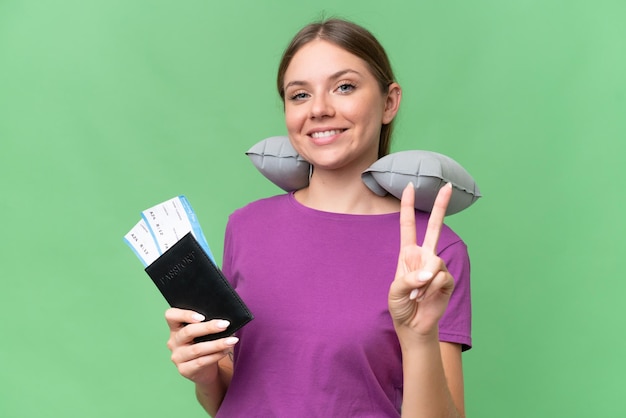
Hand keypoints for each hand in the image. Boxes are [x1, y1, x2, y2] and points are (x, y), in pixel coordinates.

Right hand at [165, 308, 237, 385]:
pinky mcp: (184, 370)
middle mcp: (174, 342)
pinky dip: (216, 355)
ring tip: (231, 340)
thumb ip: (206, 324)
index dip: (185, 314)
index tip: (202, 316)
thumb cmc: (205, 345)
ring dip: (217, 344)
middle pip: (188, 332)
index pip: (171, 316)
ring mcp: (177, 357)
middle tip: (225, 324)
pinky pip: (201, 362)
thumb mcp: (203, 334)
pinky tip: (226, 351)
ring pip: (197, 349)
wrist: (206, 370)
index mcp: (176, 328)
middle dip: (208, 327)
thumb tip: (222, 319)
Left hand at [388, 183, 454, 338]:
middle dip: (441, 206)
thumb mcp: (395, 291)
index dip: (408, 206)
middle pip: (434, 227)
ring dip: (423, 282)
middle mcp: (424, 256)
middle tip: (448, 186)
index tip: (409, 186)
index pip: (408, 225)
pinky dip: (430, 289)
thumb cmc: (400, 305)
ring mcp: (436, 267)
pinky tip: (426, 298)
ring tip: (416, 295)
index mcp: (408, 254)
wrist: (413, 326)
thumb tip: (429, 273)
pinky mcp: (447, 280)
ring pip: (434, 261)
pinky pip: (440, 277)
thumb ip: (409, 279)